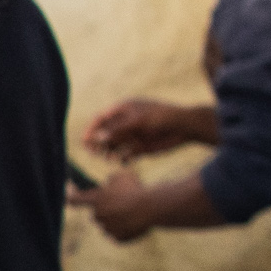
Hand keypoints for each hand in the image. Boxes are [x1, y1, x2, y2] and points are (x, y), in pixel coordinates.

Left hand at [69, 169, 158, 242]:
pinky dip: (126, 229)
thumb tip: (109, 184)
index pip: (75, 200)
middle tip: (121, 203)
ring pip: (108, 225)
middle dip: (106, 210)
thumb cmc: (136, 189)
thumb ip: (111, 180)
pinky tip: (136, 222)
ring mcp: (107, 229)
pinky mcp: (118, 238)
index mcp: (96, 200)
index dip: (71, 199)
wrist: (151, 207)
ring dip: (116, 220)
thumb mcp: (122, 176)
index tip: (68, 199)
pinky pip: (119, 234)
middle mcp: (98, 216)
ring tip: (133, 213)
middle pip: (96, 214)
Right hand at [84, 98, 214, 161]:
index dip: (91, 129)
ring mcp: (132, 136)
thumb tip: (97, 138)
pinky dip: (122, 159)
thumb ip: (118, 130)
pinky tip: (124, 160)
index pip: (101, 118)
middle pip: (104, 134)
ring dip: (108, 152)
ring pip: (113, 146)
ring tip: (109, 157)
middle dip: (98, 143)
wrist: (185, 127)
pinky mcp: (140, 148)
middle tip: (94, 152)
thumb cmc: (162, 117)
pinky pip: (125, 155)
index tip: (85, 140)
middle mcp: (126, 123)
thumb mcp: (138, 122)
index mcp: (124, 110)